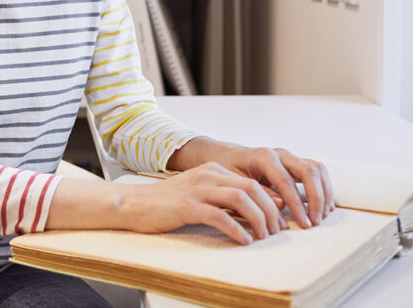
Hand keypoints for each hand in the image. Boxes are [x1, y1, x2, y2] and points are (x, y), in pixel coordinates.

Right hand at [115, 162, 285, 244]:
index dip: (271, 202)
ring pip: (240, 199)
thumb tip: (258, 211)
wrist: (133, 203)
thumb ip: (226, 199)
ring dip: (258, 220)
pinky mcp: (187, 206)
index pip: (252, 182)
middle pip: (252, 189)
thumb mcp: (200, 195)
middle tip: (276, 231)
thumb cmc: (167, 204)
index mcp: (212, 171)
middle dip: (270, 211)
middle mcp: (207, 176)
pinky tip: (243, 240)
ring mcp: (197, 189)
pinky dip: (237, 230)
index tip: (279, 221)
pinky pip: (220, 216)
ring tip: (263, 236)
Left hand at [213, 146, 334, 229]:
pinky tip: (323, 206)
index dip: (298, 204)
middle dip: (316, 198)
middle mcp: (280, 154)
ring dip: (324, 193)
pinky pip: (317, 171)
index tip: (304, 223)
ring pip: (317, 169)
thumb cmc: (229, 170)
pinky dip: (324, 188)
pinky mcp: (295, 162)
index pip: (286, 181)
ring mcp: (289, 157)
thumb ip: (258, 193)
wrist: (226, 156)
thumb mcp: (236, 182)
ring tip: (322, 215)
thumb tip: (281, 204)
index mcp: (264, 157)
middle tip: (315, 221)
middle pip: (309, 171)